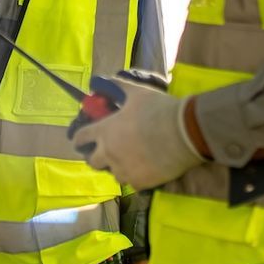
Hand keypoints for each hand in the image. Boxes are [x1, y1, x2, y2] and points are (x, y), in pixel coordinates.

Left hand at [68, 74, 201, 189]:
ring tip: (129, 160)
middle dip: (96, 156)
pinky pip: (131, 183)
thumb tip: (98, 81)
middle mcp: (109, 153)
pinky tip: (144, 168)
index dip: (78, 139)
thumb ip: (116, 87)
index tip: (80, 141)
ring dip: (117, 167)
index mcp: (105, 131)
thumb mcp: (136, 93)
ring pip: (113, 173)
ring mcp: (124, 170)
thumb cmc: (158, 109)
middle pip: (92, 162)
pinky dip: (135, 176)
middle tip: (105, 152)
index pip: (81, 138)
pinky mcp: (140, 183)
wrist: (184, 133)